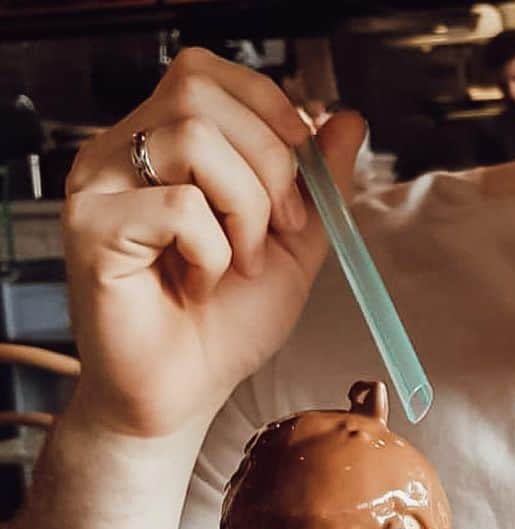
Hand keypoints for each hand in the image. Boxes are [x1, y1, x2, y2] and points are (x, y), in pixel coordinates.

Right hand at [62, 48, 365, 440]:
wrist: (181, 397)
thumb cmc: (223, 328)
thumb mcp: (292, 249)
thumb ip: (319, 185)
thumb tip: (348, 120)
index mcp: (161, 144)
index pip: (205, 72)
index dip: (267, 109)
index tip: (303, 171)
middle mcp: (120, 152)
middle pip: (200, 93)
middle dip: (268, 163)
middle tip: (282, 232)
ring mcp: (99, 185)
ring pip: (193, 139)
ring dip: (245, 209)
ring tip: (241, 263)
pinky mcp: (91, 227)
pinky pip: (176, 205)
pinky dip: (211, 250)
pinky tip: (201, 285)